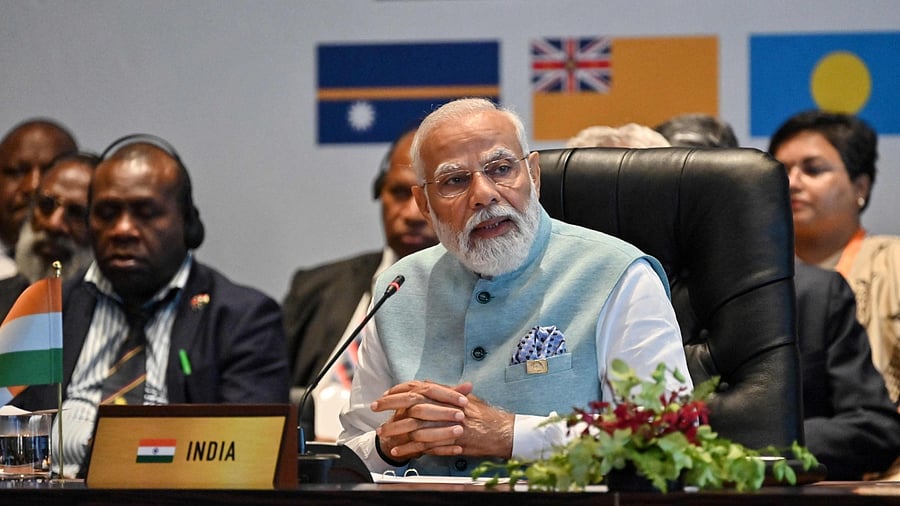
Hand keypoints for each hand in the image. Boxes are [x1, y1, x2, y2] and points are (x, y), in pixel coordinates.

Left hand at [372, 381, 513, 460]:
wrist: (501, 431)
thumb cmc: (485, 415)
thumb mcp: (465, 398)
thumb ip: (445, 391)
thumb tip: (428, 383)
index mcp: (446, 394)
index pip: (417, 387)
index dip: (399, 390)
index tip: (385, 393)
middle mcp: (444, 406)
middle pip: (411, 403)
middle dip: (390, 405)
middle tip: (375, 408)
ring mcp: (445, 424)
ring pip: (413, 425)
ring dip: (395, 429)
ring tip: (382, 433)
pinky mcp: (447, 442)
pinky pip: (423, 446)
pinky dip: (408, 448)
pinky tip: (397, 450)